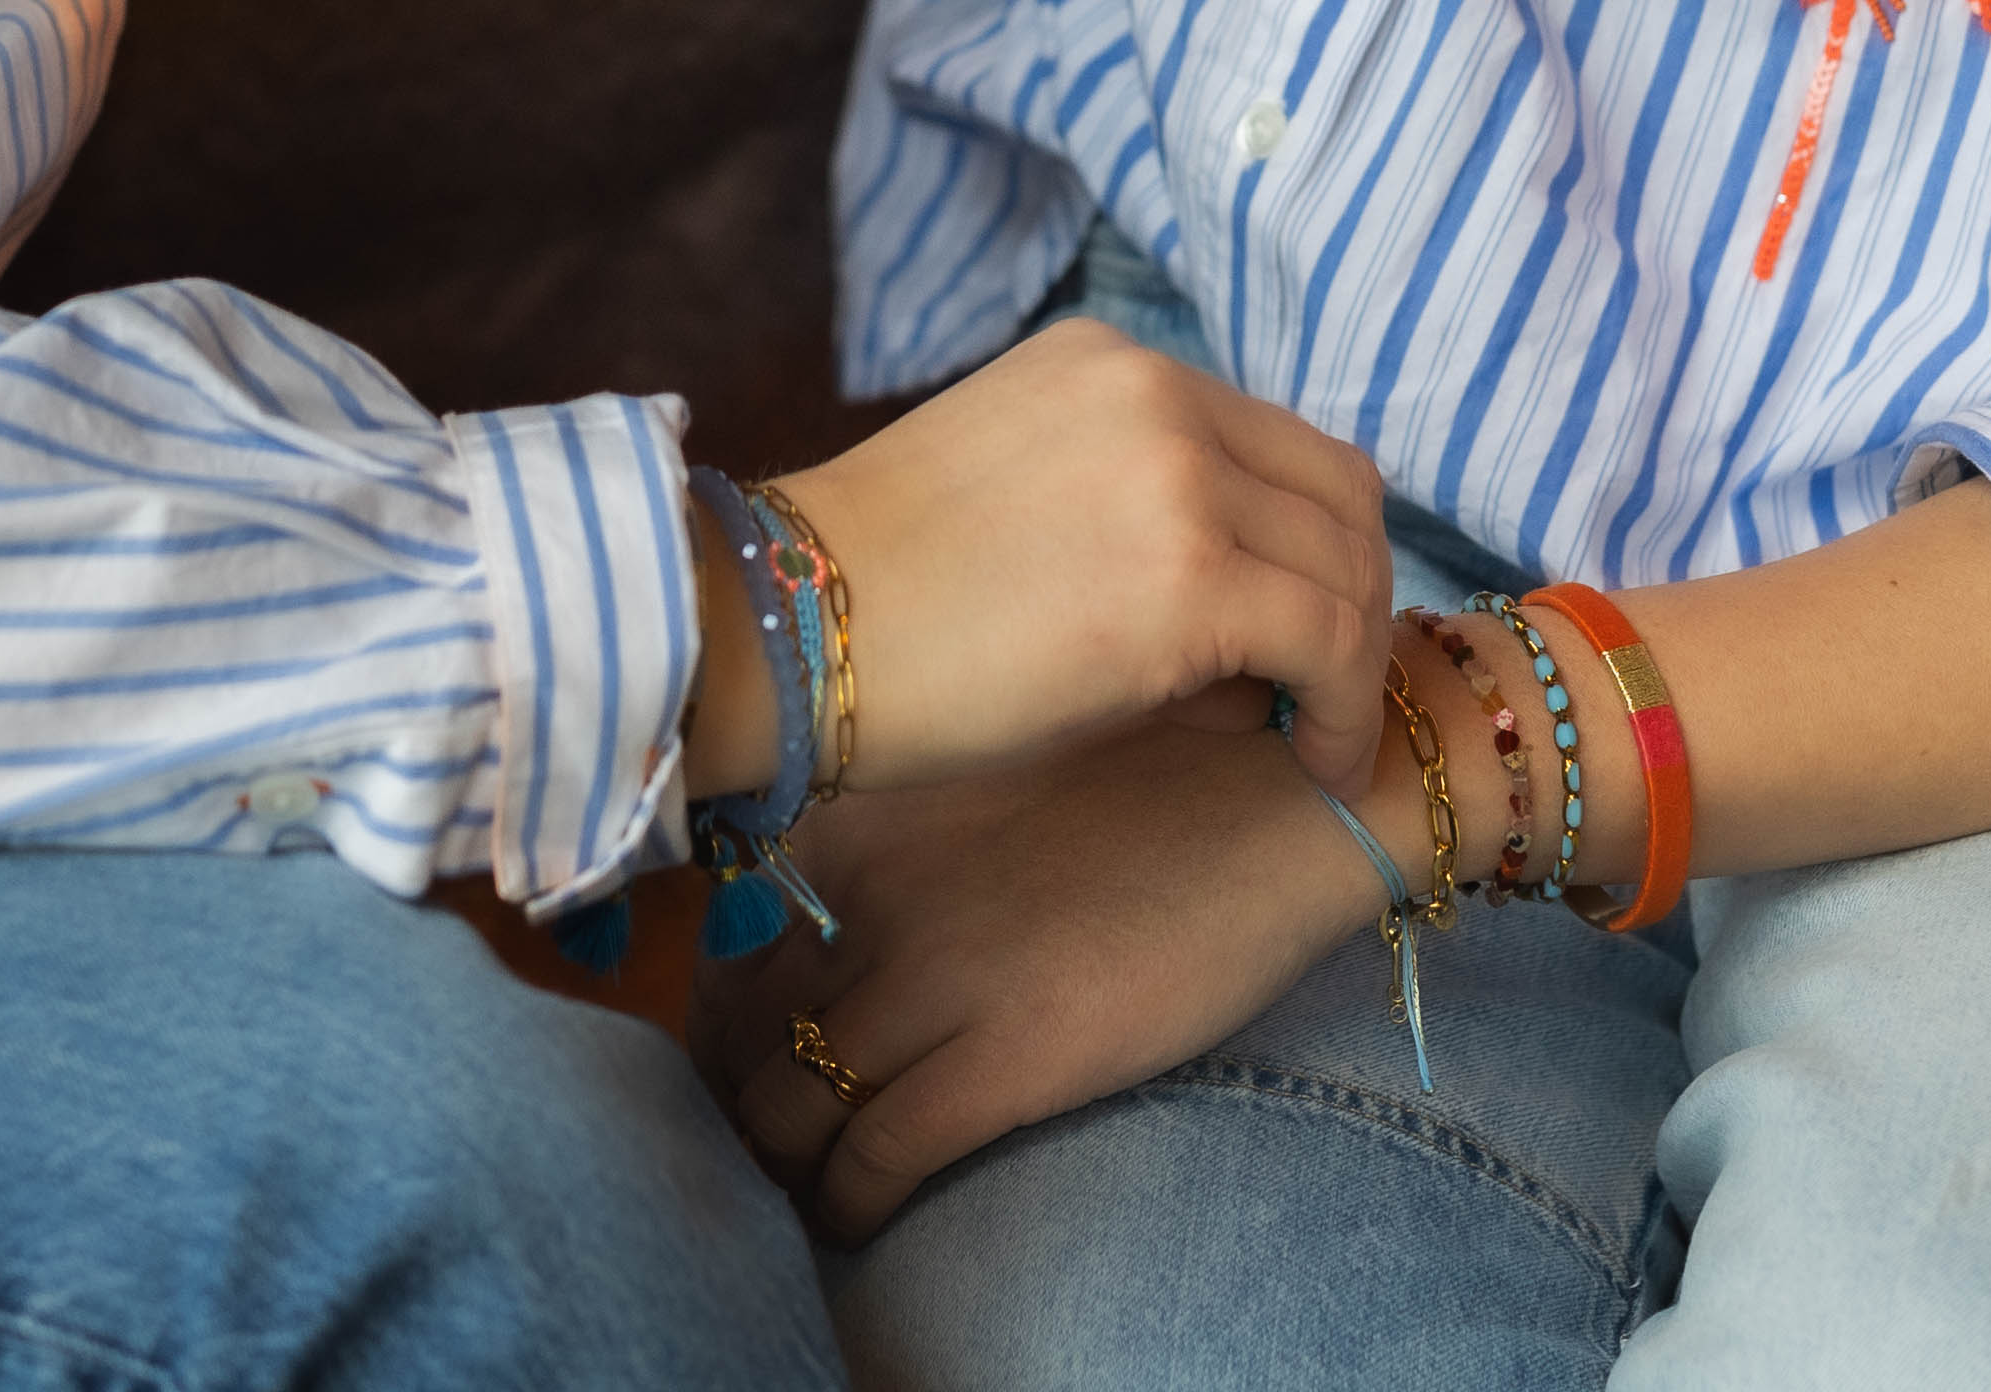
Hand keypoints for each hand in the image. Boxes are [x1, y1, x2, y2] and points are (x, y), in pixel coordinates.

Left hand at [692, 718, 1391, 1243]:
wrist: (1277, 796)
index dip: (714, 1011)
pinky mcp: (1000, 1061)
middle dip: (733, 1094)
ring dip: (779, 1164)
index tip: (734, 1048)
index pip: (722, 934)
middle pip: (734, 1029)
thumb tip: (823, 919)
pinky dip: (844, 1207)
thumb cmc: (1153, 778)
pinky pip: (870, 1162)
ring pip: (783, 1109)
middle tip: (762, 1131)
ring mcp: (931, 978)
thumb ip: (898, 833)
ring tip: (804, 1183)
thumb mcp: (987, 772)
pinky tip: (857, 1218)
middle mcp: (870, 892)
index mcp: (861, 813)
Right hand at [719, 320, 1392, 800]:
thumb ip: (1139, 514)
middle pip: (1340, 491)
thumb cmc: (879, 600)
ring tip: (1312, 733)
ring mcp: (1181, 476)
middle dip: (1354, 596)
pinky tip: (1314, 760)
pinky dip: (1345, 708)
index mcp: (1108, 362)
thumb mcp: (1026, 498)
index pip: (1278, 442)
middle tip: (1326, 690)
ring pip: (1349, 563)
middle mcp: (1158, 392)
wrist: (786, 629)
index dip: (1315, 543)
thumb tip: (1262, 636)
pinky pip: (1331, 640)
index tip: (1306, 629)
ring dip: (1350, 657)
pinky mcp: (1193, 576)